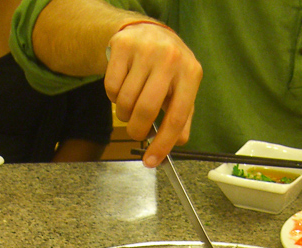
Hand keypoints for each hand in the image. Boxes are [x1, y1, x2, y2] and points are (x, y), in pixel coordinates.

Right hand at [104, 22, 201, 167]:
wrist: (147, 31)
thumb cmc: (167, 69)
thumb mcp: (181, 89)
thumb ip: (181, 117)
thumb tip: (176, 143)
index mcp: (190, 73)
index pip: (176, 117)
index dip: (162, 144)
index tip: (151, 161)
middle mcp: (170, 58)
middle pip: (146, 110)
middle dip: (137, 130)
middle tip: (136, 133)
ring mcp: (145, 49)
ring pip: (125, 101)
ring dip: (124, 113)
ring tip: (130, 104)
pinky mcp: (123, 45)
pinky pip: (111, 87)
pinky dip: (113, 96)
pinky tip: (122, 86)